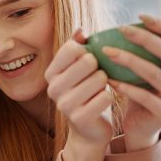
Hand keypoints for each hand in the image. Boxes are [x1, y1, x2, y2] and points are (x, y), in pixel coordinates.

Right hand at [44, 29, 113, 160]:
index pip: (71, 48)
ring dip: (107, 82)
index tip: (90, 61)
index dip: (87, 51)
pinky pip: (106, 96)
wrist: (88, 130)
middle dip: (100, 67)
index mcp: (51, 73)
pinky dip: (109, 97)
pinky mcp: (79, 118)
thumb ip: (79, 48)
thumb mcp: (79, 70)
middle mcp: (53, 88)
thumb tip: (81, 30)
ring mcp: (64, 104)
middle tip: (98, 77)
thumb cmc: (86, 92)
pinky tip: (102, 102)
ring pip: (99, 77)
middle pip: (88, 60)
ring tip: (100, 89)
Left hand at [104, 15, 160, 151]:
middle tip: (121, 29)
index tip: (139, 16)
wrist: (142, 126)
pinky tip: (108, 78)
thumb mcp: (152, 67)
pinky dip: (124, 86)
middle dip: (144, 38)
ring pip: (154, 73)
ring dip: (128, 59)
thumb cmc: (145, 90)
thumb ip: (157, 47)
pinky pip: (143, 96)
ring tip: (107, 51)